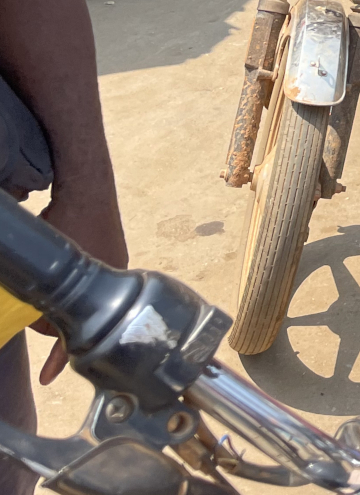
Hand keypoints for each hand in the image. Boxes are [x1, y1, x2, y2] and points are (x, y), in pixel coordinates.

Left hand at [34, 191, 126, 384]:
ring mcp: (116, 262)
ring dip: (69, 298)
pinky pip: (93, 280)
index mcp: (105, 286)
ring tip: (50, 285)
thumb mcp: (52, 270)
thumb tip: (44, 328)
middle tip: (40, 315)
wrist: (88, 186)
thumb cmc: (71, 222)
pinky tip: (65, 270)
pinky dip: (78, 283)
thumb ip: (47, 304)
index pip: (81, 332)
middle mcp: (115, 277)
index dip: (61, 358)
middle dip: (62, 319)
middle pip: (85, 315)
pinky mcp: (113, 250)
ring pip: (88, 297)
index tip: (48, 377)